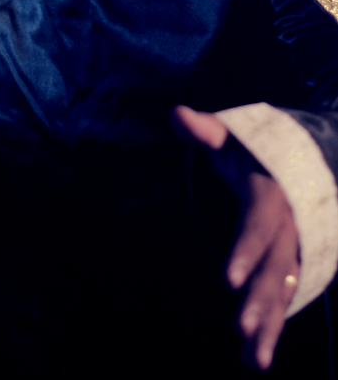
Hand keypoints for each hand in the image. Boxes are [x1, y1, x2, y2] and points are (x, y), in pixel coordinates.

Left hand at [173, 105, 299, 370]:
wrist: (291, 163)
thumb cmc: (248, 151)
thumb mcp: (230, 136)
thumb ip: (203, 129)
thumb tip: (176, 114)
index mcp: (271, 193)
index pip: (260, 223)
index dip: (246, 249)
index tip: (227, 278)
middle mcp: (289, 225)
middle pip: (276, 265)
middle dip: (260, 297)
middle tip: (238, 326)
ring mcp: (293, 249)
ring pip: (284, 290)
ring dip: (269, 324)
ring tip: (252, 359)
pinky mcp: (289, 267)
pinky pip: (283, 300)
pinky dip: (272, 328)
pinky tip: (253, 358)